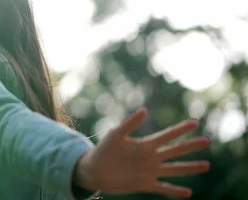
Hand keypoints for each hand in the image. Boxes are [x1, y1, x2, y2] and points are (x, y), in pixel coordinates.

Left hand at [74, 107, 209, 197]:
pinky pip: (163, 188)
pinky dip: (175, 191)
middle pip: (175, 151)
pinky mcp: (145, 184)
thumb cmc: (104, 150)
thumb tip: (145, 110)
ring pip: (174, 169)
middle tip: (207, 140)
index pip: (167, 135)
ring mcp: (150, 171)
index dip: (180, 129)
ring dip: (190, 167)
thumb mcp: (116, 134)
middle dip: (191, 146)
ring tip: (206, 165)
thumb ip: (130, 123)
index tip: (194, 123)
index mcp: (145, 144)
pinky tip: (189, 192)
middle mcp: (151, 157)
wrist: (94, 170)